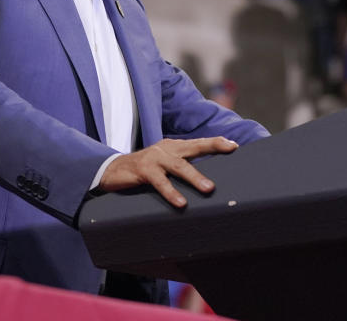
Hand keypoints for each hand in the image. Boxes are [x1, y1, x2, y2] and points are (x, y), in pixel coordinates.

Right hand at [99, 137, 238, 207]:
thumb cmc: (143, 170)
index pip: (199, 143)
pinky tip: (181, 202)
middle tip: (230, 149)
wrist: (112, 171)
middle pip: (194, 146)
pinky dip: (171, 192)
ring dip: (195, 177)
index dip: (216, 143)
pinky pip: (160, 182)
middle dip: (213, 146)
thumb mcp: (164, 166)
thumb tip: (206, 182)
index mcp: (174, 146)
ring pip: (179, 166)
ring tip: (209, 188)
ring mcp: (155, 158)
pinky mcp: (143, 170)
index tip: (234, 145)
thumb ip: (181, 169)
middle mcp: (167, 149)